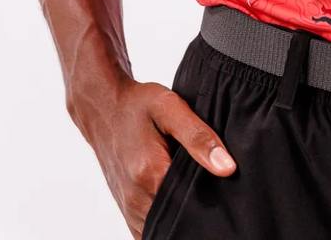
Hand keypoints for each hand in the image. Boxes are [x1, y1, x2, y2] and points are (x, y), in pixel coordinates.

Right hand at [68, 77, 236, 238]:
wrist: (103, 108)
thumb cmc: (137, 104)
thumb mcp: (171, 107)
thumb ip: (198, 137)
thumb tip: (227, 168)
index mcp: (150, 175)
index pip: (193, 205)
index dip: (213, 197)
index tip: (223, 184)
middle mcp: (137, 199)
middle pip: (179, 218)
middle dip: (199, 207)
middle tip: (211, 184)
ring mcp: (129, 208)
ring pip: (163, 227)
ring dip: (182, 214)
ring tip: (195, 187)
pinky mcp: (127, 210)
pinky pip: (149, 228)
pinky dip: (167, 217)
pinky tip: (178, 195)